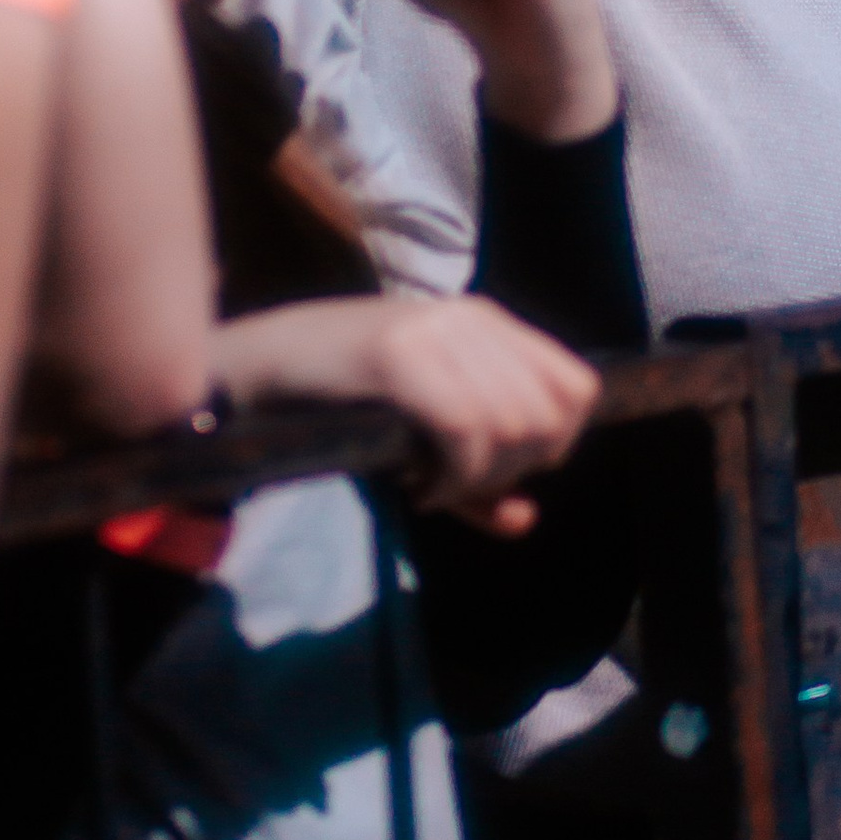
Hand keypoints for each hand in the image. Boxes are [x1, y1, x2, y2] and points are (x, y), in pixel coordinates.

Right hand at [214, 289, 598, 533]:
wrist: (263, 364)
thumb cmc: (346, 401)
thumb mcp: (426, 436)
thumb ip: (481, 481)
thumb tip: (525, 521)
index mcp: (488, 322)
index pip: (577, 386)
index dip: (555, 442)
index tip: (504, 468)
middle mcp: (471, 318)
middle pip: (550, 418)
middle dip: (513, 470)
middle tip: (458, 484)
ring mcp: (436, 332)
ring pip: (514, 426)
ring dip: (479, 479)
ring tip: (432, 484)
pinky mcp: (399, 355)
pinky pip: (467, 430)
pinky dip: (452, 478)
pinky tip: (418, 487)